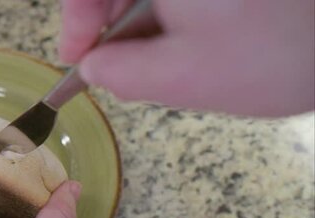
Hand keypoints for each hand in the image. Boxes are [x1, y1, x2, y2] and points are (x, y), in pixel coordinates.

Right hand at [59, 0, 314, 116]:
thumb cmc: (272, 53)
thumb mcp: (180, 76)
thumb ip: (120, 73)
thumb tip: (95, 65)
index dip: (76, 18)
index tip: (77, 56)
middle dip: (108, 17)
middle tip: (109, 62)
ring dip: (143, 17)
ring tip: (152, 58)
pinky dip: (174, 11)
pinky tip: (187, 37)